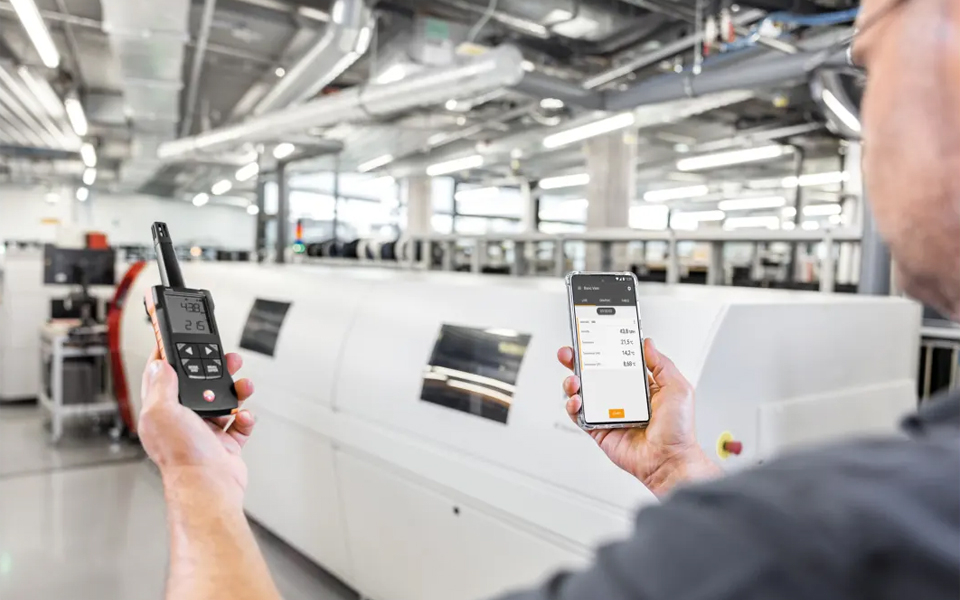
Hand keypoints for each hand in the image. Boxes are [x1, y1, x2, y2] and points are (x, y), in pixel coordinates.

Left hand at [139, 303, 255, 505]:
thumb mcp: (164, 411)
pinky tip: (244, 416)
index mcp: (161, 411)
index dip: (169, 355)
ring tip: (243, 385)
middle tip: (225, 358)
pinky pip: (239, 423)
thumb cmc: (183, 456)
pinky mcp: (225, 444)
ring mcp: (204, 432)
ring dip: (235, 391)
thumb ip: (161, 385)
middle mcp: (182, 421)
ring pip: (221, 401)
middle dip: (213, 370)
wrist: (210, 487)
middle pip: (198, 385)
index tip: (175, 338)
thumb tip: (158, 364)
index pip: (162, 375)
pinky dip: (245, 418)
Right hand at [558, 338, 720, 496]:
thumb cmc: (678, 430)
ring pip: (582, 392)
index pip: (616, 362)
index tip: (593, 337)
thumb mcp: (677, 388)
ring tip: (574, 380)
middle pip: (593, 374)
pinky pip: (579, 415)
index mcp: (640, 386)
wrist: (669, 460)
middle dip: (578, 361)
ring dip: (572, 382)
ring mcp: (609, 413)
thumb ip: (661, 364)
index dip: (603, 349)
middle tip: (570, 352)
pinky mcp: (599, 429)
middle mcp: (622, 398)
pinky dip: (573, 406)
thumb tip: (648, 344)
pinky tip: (577, 400)